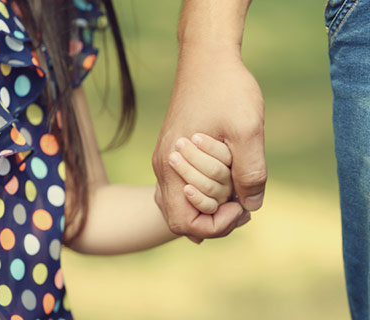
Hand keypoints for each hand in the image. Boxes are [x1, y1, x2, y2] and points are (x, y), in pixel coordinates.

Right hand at [152, 44, 265, 240]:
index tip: (241, 207)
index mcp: (173, 168)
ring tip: (238, 192)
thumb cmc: (225, 90)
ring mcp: (166, 159)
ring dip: (211, 202)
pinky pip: (185, 183)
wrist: (207, 59)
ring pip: (183, 201)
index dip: (216, 226)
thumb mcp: (247, 131)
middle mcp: (164, 167)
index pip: (184, 223)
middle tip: (244, 202)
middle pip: (182, 217)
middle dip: (216, 217)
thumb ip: (250, 173)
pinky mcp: (173, 150)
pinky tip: (226, 182)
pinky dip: (206, 190)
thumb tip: (250, 206)